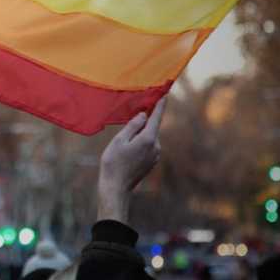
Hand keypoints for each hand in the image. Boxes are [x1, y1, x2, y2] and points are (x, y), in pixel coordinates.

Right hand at [98, 97, 165, 222]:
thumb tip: (144, 115)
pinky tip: (128, 150)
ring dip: (140, 135)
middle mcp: (156, 146)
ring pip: (149, 137)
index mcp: (148, 139)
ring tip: (124, 142)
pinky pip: (148, 146)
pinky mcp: (152, 161)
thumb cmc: (113, 162)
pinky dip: (140, 143)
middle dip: (144, 122)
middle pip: (151, 127)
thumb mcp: (119, 140)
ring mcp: (156, 155)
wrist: (116, 187)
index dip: (160, 105)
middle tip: (131, 119)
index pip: (156, 117)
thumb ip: (133, 126)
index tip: (165, 93)